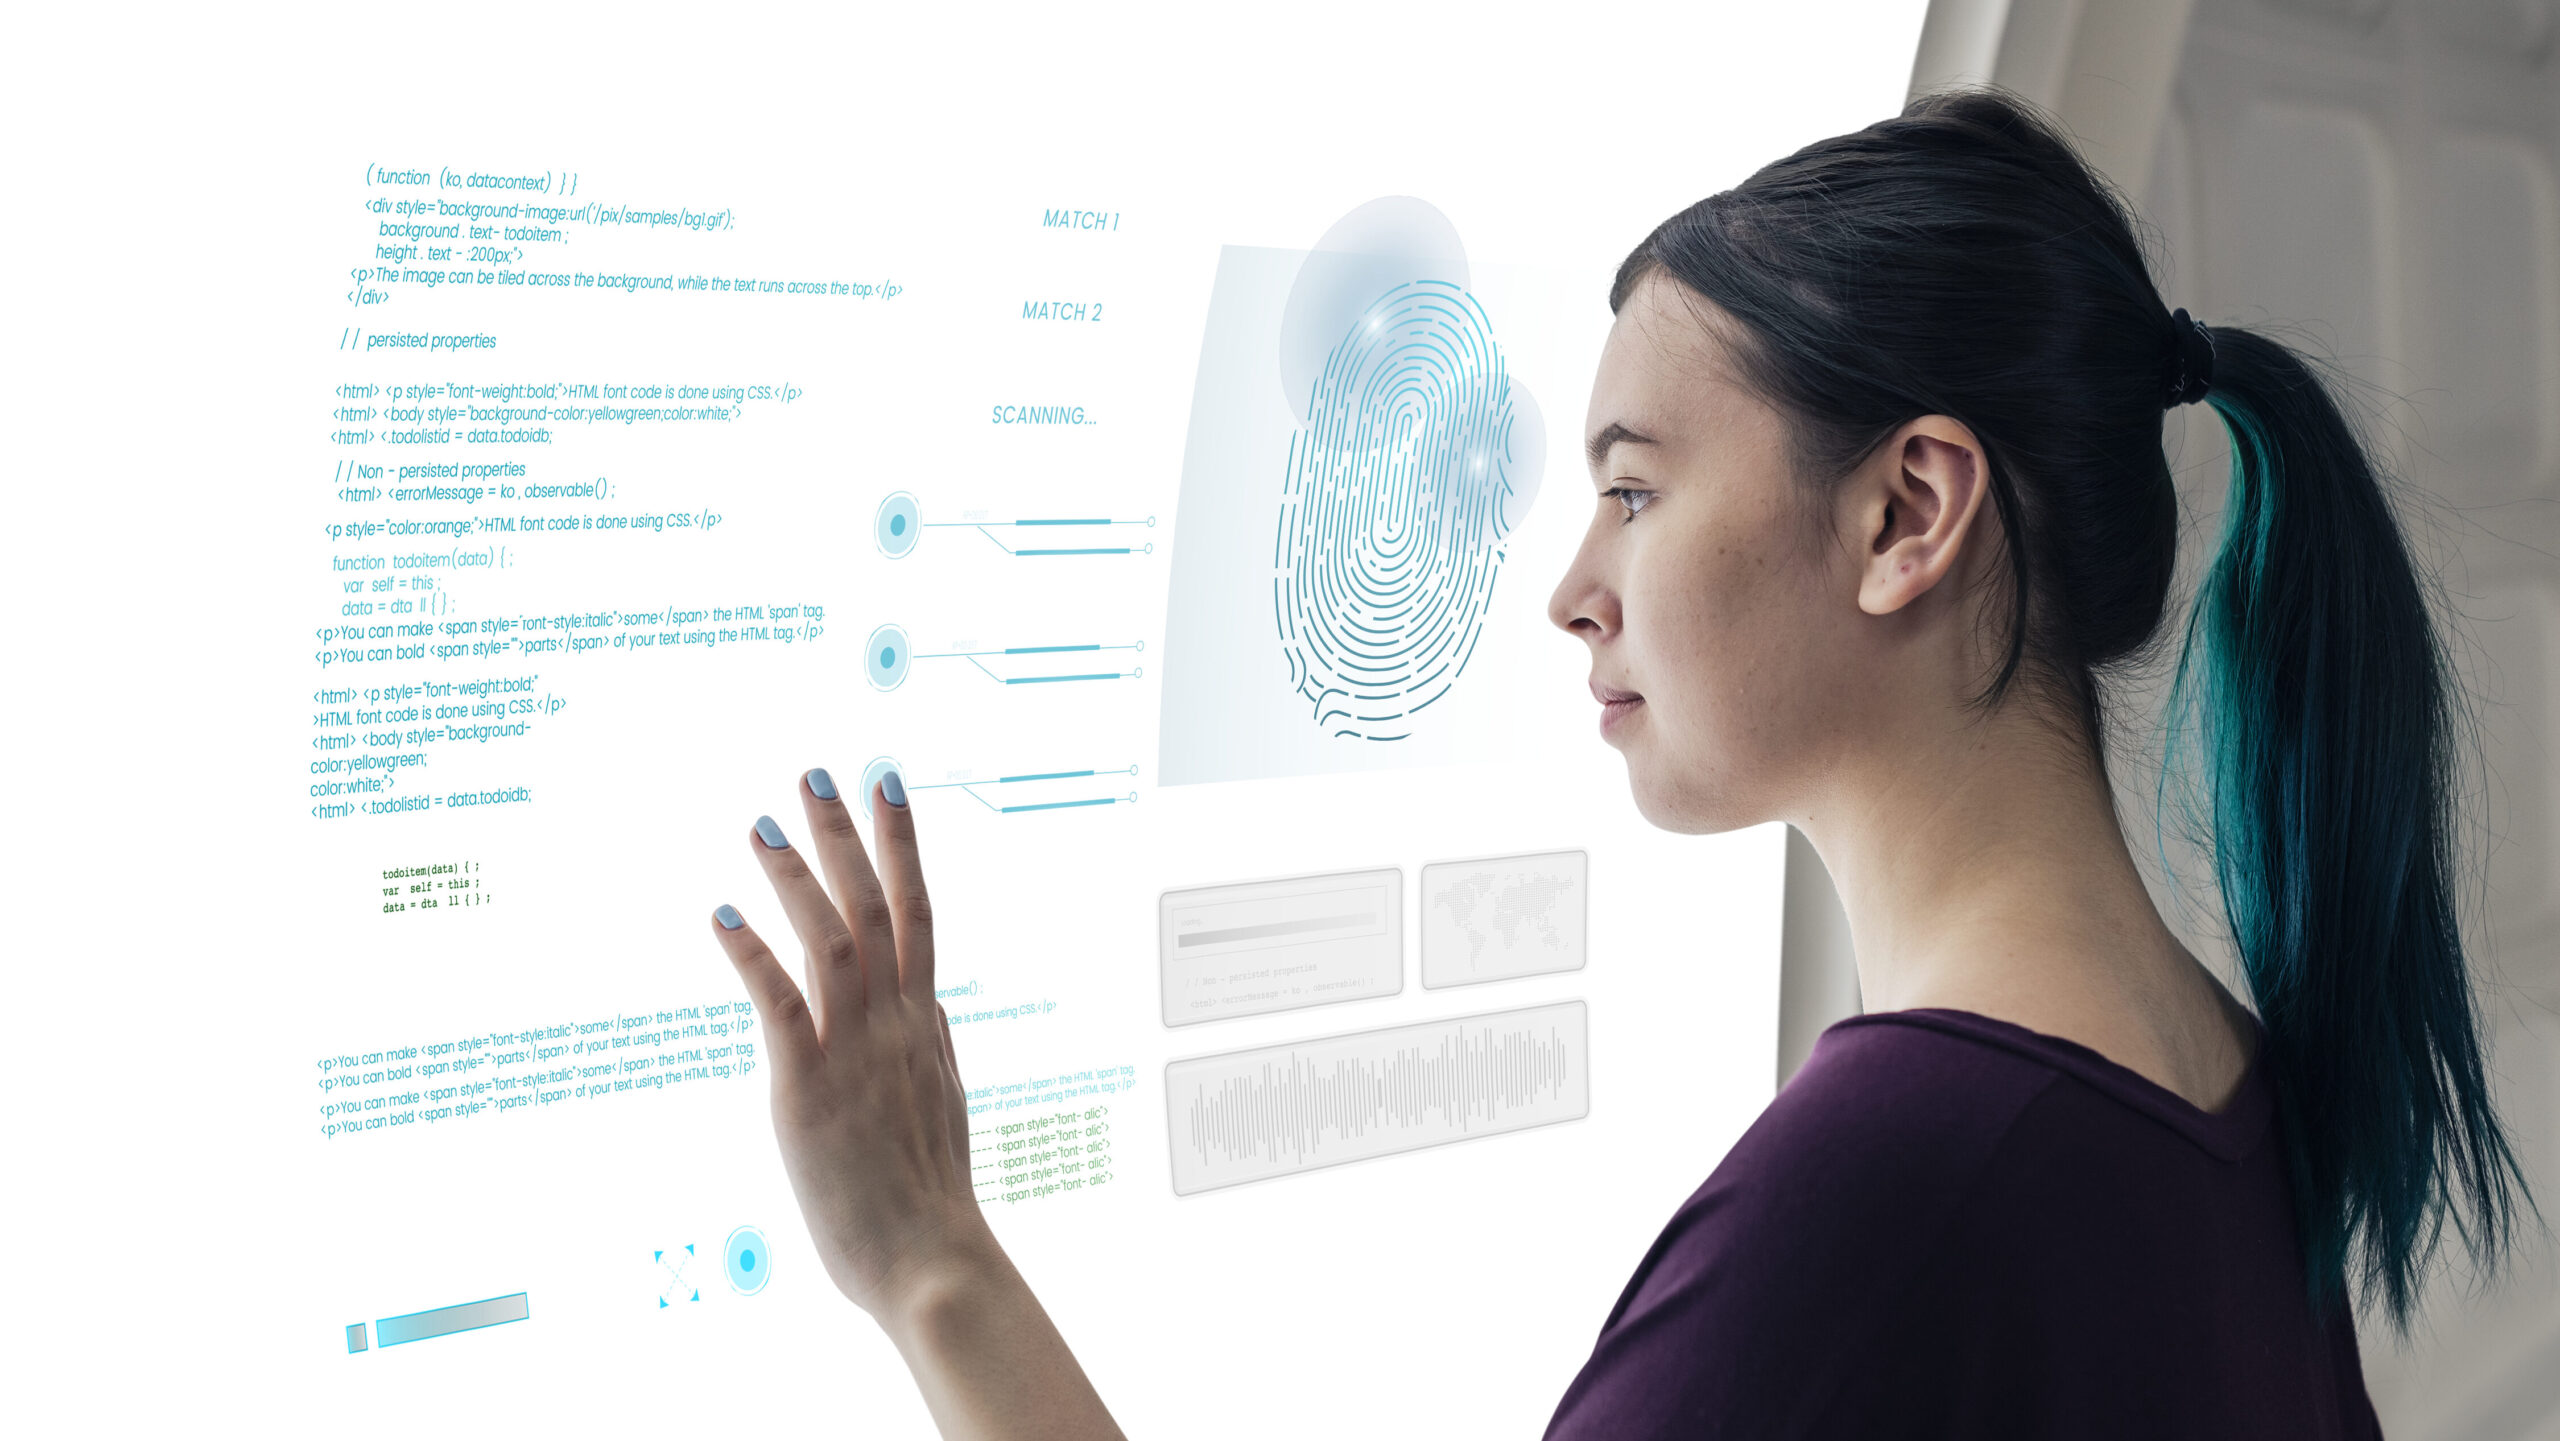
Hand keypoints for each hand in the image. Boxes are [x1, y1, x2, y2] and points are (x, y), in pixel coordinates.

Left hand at [710, 768, 988, 1322]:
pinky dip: (750, 952)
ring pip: (834, 938)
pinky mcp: (809, 1089)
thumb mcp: (944, 1110)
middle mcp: (898, 1025)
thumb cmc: (930, 1204)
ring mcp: (856, 1053)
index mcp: (926, 1027)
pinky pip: (780, 1004)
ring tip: (760, 826)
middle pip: (879, 906)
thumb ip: (934, 1053)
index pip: (918, 914)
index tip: (887, 789)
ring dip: (796, 876)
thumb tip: (934, 1010)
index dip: (901, 846)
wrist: (931, 1263)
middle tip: (818, 773)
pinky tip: (720, 913)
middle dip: (848, 834)